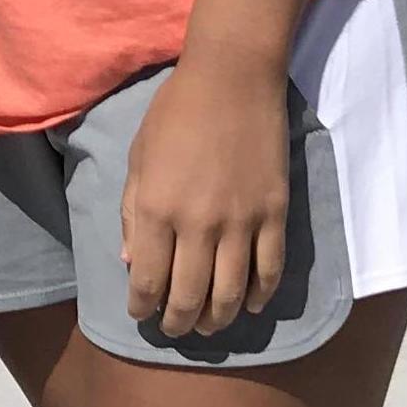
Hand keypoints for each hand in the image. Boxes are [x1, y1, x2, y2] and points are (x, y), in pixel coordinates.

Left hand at [120, 50, 292, 339]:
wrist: (232, 77)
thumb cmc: (176, 113)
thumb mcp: (139, 158)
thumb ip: (132, 214)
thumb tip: (133, 265)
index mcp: (157, 208)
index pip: (148, 280)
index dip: (142, 307)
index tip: (141, 313)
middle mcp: (198, 223)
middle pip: (189, 298)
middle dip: (177, 324)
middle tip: (174, 329)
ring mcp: (241, 221)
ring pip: (231, 294)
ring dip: (218, 320)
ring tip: (208, 326)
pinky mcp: (274, 214)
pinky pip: (270, 270)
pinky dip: (260, 296)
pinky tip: (250, 304)